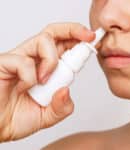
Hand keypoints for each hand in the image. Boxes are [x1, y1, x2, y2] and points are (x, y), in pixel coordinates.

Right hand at [0, 23, 94, 141]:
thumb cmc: (18, 118)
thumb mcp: (48, 116)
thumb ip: (61, 107)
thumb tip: (66, 90)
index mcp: (48, 70)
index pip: (65, 49)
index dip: (80, 44)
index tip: (93, 42)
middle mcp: (36, 60)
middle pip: (56, 34)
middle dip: (74, 31)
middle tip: (89, 35)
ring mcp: (22, 59)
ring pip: (44, 40)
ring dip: (52, 61)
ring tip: (45, 79)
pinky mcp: (7, 62)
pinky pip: (24, 61)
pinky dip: (30, 76)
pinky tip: (25, 86)